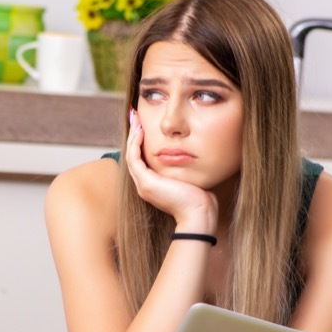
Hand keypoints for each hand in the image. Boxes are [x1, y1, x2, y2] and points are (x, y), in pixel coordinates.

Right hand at [125, 111, 216, 229]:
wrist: (199, 213)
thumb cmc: (200, 198)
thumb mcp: (189, 177)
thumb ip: (184, 167)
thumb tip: (190, 154)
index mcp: (153, 185)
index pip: (142, 159)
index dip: (141, 141)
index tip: (144, 124)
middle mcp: (144, 185)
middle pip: (133, 155)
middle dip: (134, 135)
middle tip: (136, 117)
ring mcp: (142, 185)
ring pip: (131, 155)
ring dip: (133, 136)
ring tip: (137, 120)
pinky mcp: (145, 182)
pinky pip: (134, 158)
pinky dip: (135, 143)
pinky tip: (141, 130)